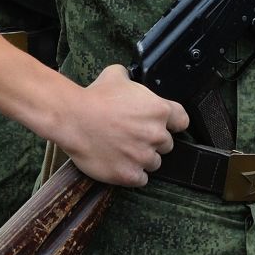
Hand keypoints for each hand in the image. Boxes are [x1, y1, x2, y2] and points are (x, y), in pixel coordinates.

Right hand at [55, 64, 188, 185]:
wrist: (73, 118)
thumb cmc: (93, 97)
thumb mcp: (116, 75)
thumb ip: (131, 79)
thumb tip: (130, 78)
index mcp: (159, 110)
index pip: (182, 121)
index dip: (172, 123)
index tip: (165, 125)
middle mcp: (156, 134)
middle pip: (166, 144)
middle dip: (152, 141)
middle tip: (133, 136)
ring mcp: (143, 157)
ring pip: (154, 163)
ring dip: (143, 158)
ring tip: (124, 150)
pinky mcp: (130, 174)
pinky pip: (141, 179)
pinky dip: (133, 174)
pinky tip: (120, 164)